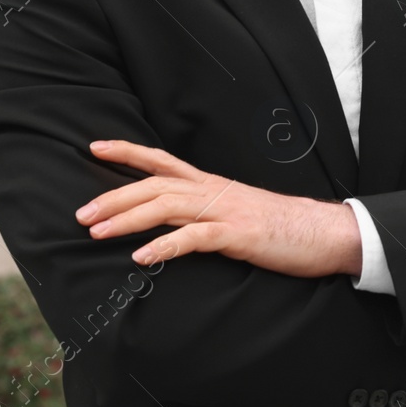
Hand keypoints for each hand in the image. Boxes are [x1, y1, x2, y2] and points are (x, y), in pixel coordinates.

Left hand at [75, 140, 361, 277]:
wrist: (326, 232)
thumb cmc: (280, 226)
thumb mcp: (236, 212)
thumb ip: (205, 212)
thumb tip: (173, 223)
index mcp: (212, 184)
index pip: (162, 161)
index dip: (128, 152)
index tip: (94, 147)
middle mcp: (214, 190)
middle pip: (155, 184)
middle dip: (114, 196)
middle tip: (80, 214)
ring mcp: (226, 210)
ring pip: (168, 206)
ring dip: (128, 218)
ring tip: (97, 232)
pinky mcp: (239, 235)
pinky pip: (195, 238)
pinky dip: (165, 246)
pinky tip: (142, 259)